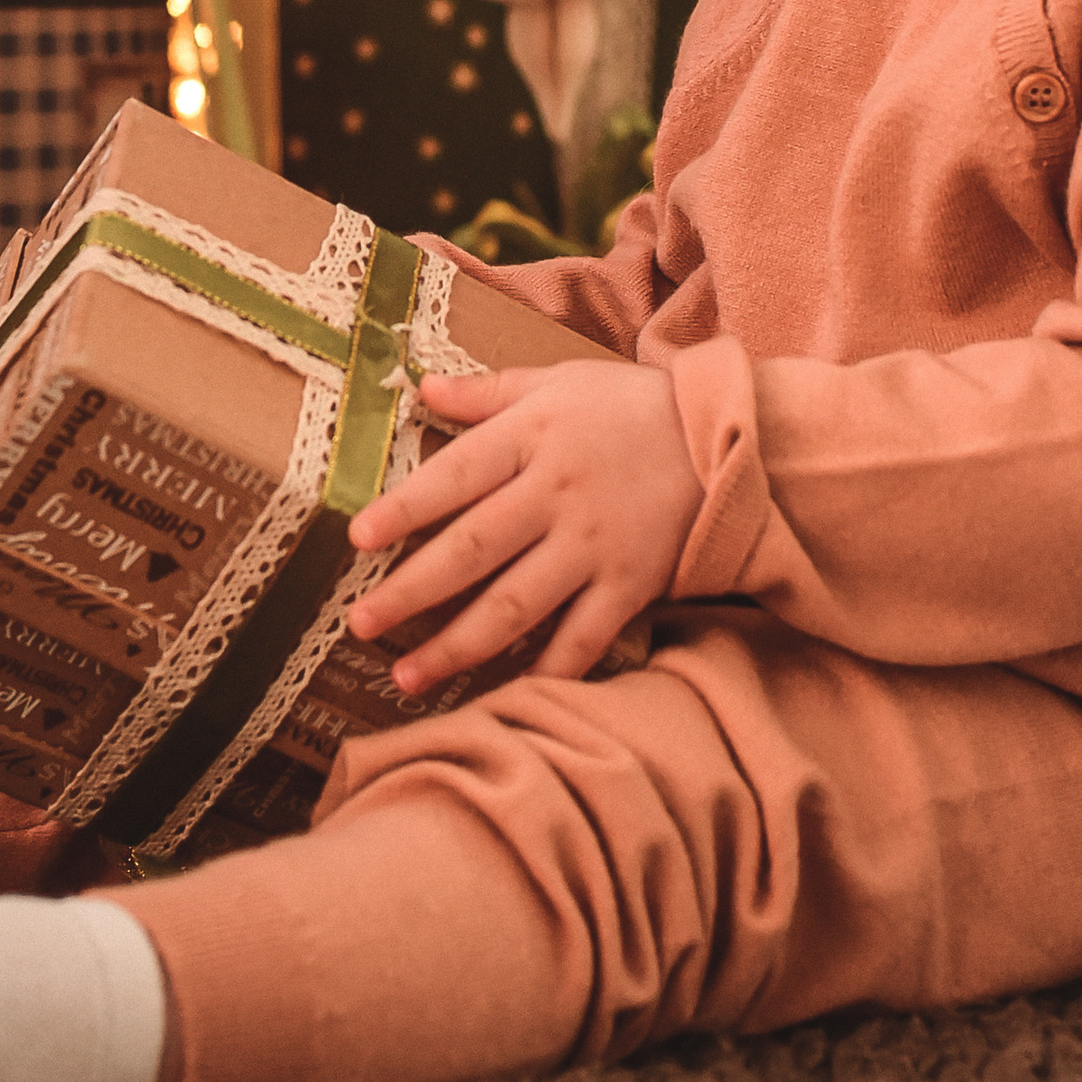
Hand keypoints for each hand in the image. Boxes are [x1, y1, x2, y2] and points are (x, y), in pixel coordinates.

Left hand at [345, 361, 701, 695]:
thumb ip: (487, 393)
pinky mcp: (628, 585)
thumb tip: (421, 388)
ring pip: (515, 605)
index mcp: (533, 437)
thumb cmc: (629, 406)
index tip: (358, 538)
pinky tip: (506, 700)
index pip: (455, 475)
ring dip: (457, 646)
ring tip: (407, 676)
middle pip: (473, 549)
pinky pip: (582, 640)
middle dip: (412, 591)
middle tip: (360, 624)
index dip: (405, 508)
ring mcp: (593, 546)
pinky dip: (547, 673)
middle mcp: (557, 494)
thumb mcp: (558, 381)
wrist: (723, 437)